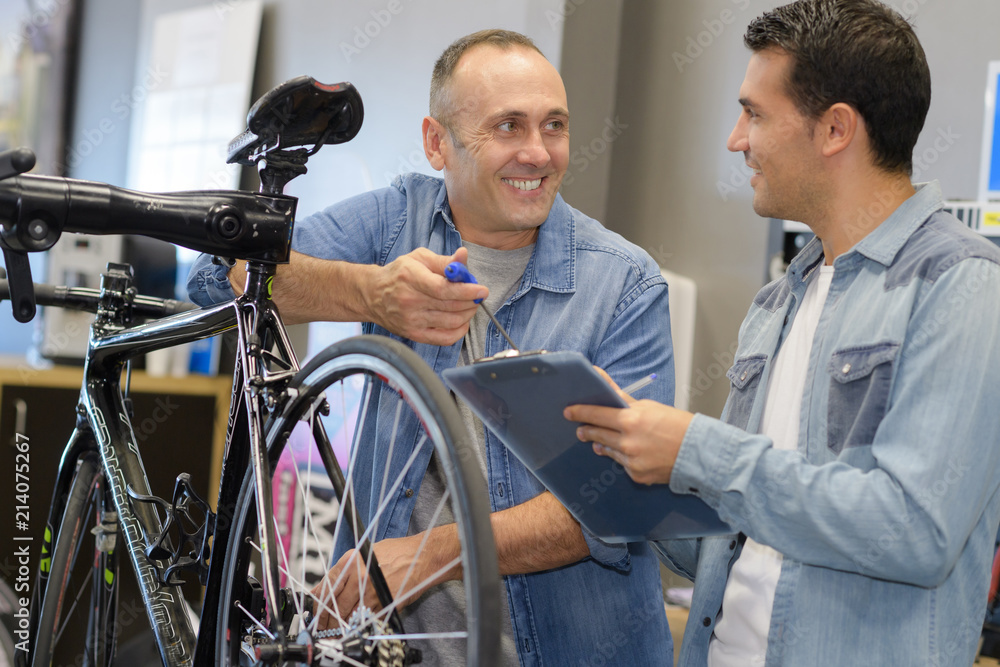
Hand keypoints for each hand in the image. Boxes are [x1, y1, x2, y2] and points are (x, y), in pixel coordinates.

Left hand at [309, 530, 459, 629]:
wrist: (422, 556)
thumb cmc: (395, 552)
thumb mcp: (365, 553)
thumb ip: (344, 571)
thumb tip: (325, 588)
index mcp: (351, 561)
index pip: (326, 588)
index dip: (317, 606)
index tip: (315, 615)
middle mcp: (359, 576)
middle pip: (335, 606)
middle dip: (327, 621)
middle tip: (324, 628)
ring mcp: (372, 591)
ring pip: (349, 616)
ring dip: (341, 626)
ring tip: (337, 631)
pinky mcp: (384, 603)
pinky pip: (366, 619)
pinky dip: (359, 625)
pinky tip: (356, 627)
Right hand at [367, 247, 486, 344]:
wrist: (372, 295)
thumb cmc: (399, 274)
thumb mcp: (419, 258)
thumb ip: (444, 260)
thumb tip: (463, 256)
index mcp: (411, 277)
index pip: (443, 289)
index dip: (466, 290)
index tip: (482, 289)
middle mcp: (410, 301)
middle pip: (450, 306)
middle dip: (471, 301)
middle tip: (477, 295)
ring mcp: (411, 320)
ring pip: (451, 322)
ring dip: (467, 314)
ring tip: (469, 305)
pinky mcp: (414, 334)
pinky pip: (444, 338)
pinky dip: (459, 331)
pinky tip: (461, 321)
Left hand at [563, 369, 692, 484]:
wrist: (700, 453)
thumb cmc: (678, 425)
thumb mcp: (651, 407)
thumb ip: (624, 400)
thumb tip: (604, 382)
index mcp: (632, 420)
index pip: (597, 414)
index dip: (580, 412)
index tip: (568, 411)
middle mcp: (628, 442)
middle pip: (597, 434)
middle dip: (587, 430)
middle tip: (579, 429)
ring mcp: (631, 461)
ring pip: (607, 450)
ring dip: (601, 444)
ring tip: (597, 441)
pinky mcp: (637, 476)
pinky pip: (622, 464)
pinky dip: (622, 457)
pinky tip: (627, 453)